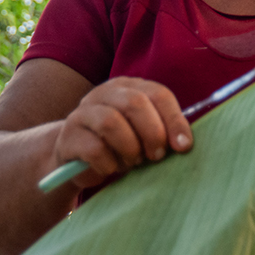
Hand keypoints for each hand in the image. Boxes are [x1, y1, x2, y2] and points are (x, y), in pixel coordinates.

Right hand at [51, 77, 192, 188]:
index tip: (184, 146)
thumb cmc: (119, 145)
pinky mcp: (69, 136)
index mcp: (129, 86)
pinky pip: (94, 148)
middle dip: (152, 133)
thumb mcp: (142, 133)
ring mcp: (83, 112)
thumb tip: (185, 143)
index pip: (158, 94)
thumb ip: (162, 130)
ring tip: (132, 162)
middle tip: (156, 156)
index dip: (174, 120)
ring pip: (111, 122)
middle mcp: (105, 93)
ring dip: (129, 148)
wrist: (77, 158)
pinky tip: (111, 168)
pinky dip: (109, 163)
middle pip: (135, 103)